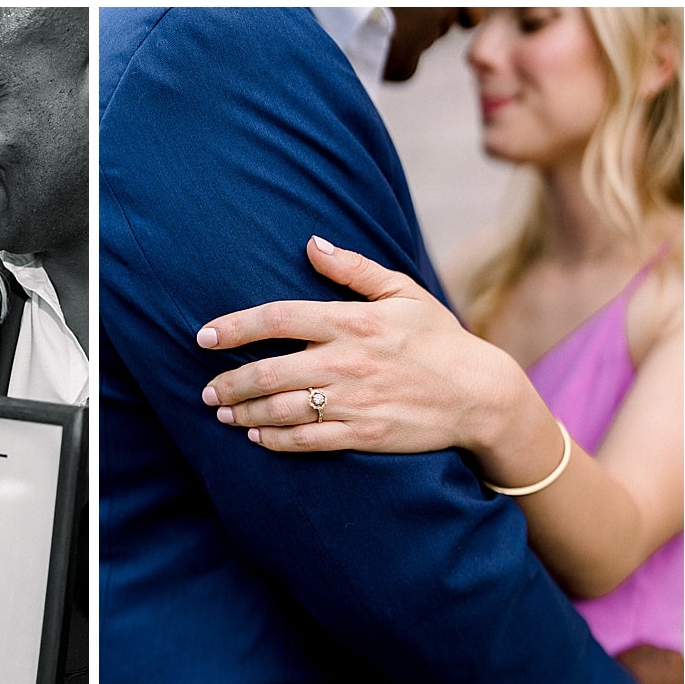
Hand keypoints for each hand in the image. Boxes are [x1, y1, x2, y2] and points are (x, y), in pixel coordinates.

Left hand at [197, 235, 527, 455]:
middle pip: (269, 372)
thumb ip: (354, 269)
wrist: (480, 393)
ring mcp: (354, 400)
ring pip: (281, 410)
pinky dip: (275, 440)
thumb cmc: (438, 339)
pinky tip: (256, 437)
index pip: (278, 319)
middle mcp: (346, 361)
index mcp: (352, 321)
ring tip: (223, 413)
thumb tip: (312, 243)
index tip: (204, 336)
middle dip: (229, 383)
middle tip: (206, 390)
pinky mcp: (363, 434)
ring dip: (244, 413)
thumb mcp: (403, 292)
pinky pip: (307, 439)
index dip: (235, 327)